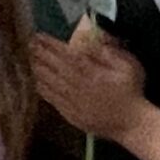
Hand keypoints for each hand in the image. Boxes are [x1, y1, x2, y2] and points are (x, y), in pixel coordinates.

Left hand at [30, 21, 144, 138]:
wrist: (132, 124)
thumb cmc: (132, 91)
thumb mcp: (128, 65)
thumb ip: (108, 52)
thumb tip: (88, 40)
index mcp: (91, 72)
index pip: (66, 54)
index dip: (51, 44)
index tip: (39, 35)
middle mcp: (78, 86)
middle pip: (54, 67)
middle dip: (40, 54)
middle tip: (28, 44)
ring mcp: (72, 102)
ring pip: (50, 83)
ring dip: (37, 70)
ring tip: (28, 59)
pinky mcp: (70, 115)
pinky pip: (52, 100)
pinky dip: (42, 89)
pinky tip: (36, 82)